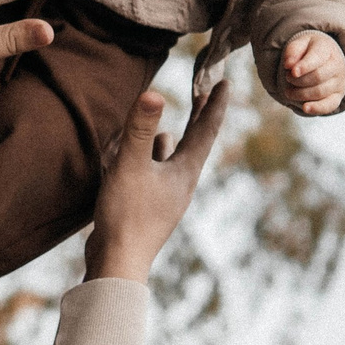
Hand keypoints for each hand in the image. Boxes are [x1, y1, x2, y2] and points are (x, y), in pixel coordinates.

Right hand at [86, 82, 228, 281]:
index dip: (215, 105)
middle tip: (208, 94)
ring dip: (179, 139)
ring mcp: (166, 198)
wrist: (118, 262)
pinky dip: (156, 159)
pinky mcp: (149, 208)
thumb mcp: (131, 166)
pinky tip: (149, 158)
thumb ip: (140, 129)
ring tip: (181, 124)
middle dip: (201, 117)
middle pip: (195, 143)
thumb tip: (154, 93)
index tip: (225, 83)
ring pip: (176, 160)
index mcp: (184, 172)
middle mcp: (181, 184)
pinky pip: (158, 174)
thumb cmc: (126, 215)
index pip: (205, 131)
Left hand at [277, 31, 344, 116]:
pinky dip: (317, 108)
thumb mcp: (299, 44)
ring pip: (320, 92)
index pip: (317, 58)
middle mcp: (337, 65)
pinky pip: (329, 105)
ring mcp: (339, 82)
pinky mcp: (337, 97)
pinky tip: (305, 108)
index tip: (293, 72)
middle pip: (318, 77)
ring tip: (289, 91)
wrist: (325, 59)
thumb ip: (293, 51)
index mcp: (326, 49)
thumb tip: (288, 64)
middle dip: (298, 80)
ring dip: (300, 94)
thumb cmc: (308, 51)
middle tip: (288, 78)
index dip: (304, 66)